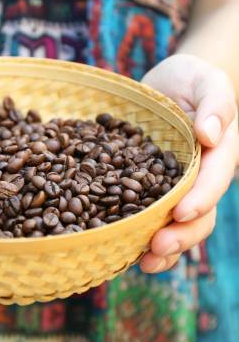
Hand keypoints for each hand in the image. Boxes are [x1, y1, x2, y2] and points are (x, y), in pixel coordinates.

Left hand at [140, 54, 237, 272]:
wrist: (169, 85)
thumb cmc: (190, 79)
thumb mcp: (206, 80)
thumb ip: (216, 103)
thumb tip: (210, 134)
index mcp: (216, 154)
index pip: (212, 180)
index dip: (199, 199)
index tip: (180, 213)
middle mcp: (197, 177)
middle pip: (198, 214)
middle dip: (181, 235)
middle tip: (157, 247)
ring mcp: (174, 186)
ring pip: (175, 224)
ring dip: (163, 247)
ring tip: (143, 262)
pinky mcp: (149, 187)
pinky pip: (149, 214)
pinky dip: (140, 234)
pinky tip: (124, 250)